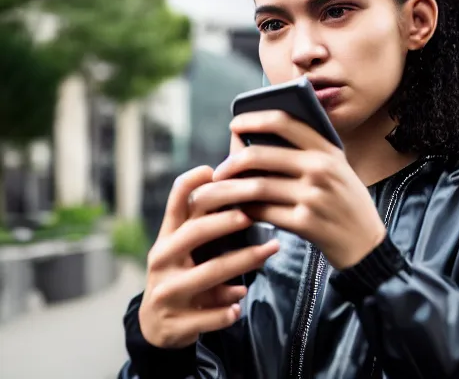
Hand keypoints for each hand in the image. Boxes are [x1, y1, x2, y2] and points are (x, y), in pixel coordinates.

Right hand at [139, 165, 279, 348]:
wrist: (154, 324)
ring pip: (209, 273)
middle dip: (224, 222)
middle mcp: (163, 259)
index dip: (190, 184)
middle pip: (194, 233)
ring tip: (268, 252)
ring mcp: (168, 291)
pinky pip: (208, 315)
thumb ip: (203, 223)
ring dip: (242, 262)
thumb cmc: (178, 273)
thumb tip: (240, 190)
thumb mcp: (182, 247)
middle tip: (251, 214)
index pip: (174, 203)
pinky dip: (227, 309)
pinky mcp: (176, 322)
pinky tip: (240, 303)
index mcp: (166, 237)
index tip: (212, 170)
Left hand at [190, 111, 385, 269]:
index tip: (235, 124)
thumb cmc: (344, 200)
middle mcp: (321, 168)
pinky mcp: (307, 223)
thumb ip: (306, 152)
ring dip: (232, 190)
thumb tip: (256, 142)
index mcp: (327, 149)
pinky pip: (264, 212)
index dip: (253, 119)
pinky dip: (247, 211)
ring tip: (220, 192)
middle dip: (231, 162)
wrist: (366, 243)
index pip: (284, 122)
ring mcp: (314, 196)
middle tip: (218, 171)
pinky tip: (242, 211)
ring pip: (257, 186)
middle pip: (261, 155)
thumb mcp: (336, 167)